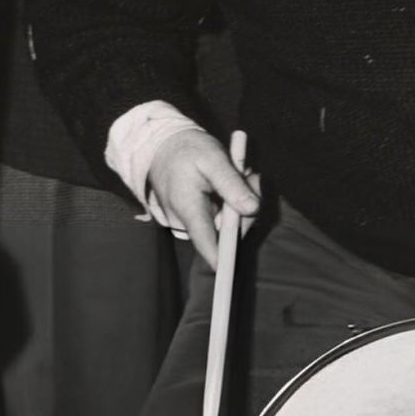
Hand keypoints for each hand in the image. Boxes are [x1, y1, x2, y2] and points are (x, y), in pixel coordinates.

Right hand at [145, 130, 259, 268]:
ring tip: (238, 172)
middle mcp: (184, 221)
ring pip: (223, 224)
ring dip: (238, 202)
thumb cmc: (188, 149)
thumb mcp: (213, 158)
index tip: (232, 270)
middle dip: (245, 208)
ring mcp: (187, 221)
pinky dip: (228, 202)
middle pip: (224, 232)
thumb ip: (232, 183)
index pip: (205, 242)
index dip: (221, 259)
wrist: (162, 144)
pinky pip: (217, 218)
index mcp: (187, 207)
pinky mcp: (191, 218)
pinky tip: (228, 182)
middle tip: (251, 175)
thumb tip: (253, 208)